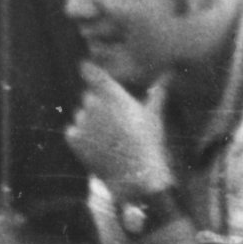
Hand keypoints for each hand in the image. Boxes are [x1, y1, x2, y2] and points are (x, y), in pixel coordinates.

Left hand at [66, 64, 178, 204]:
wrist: (136, 176)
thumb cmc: (149, 144)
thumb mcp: (155, 115)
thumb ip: (158, 92)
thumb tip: (169, 74)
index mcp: (113, 95)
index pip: (91, 72)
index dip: (87, 69)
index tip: (85, 67)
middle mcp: (95, 104)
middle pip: (88, 97)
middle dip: (97, 107)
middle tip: (114, 125)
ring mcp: (82, 121)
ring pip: (81, 115)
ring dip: (89, 123)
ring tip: (108, 140)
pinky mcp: (73, 138)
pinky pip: (73, 132)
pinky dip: (81, 138)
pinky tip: (98, 147)